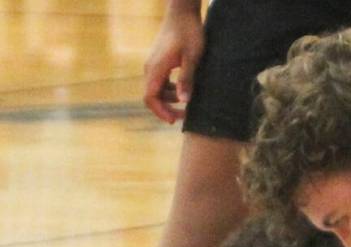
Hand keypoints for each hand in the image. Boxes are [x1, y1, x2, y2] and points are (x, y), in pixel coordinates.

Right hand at [143, 3, 204, 123]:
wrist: (183, 12)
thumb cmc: (189, 33)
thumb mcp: (192, 58)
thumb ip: (187, 79)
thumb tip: (182, 101)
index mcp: (156, 68)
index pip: (150, 97)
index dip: (160, 112)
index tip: (174, 121)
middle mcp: (150, 67)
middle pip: (151, 96)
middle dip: (165, 109)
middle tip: (184, 117)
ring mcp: (154, 64)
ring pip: (156, 90)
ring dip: (169, 101)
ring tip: (188, 106)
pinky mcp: (159, 61)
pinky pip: (160, 82)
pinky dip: (170, 91)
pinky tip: (184, 92)